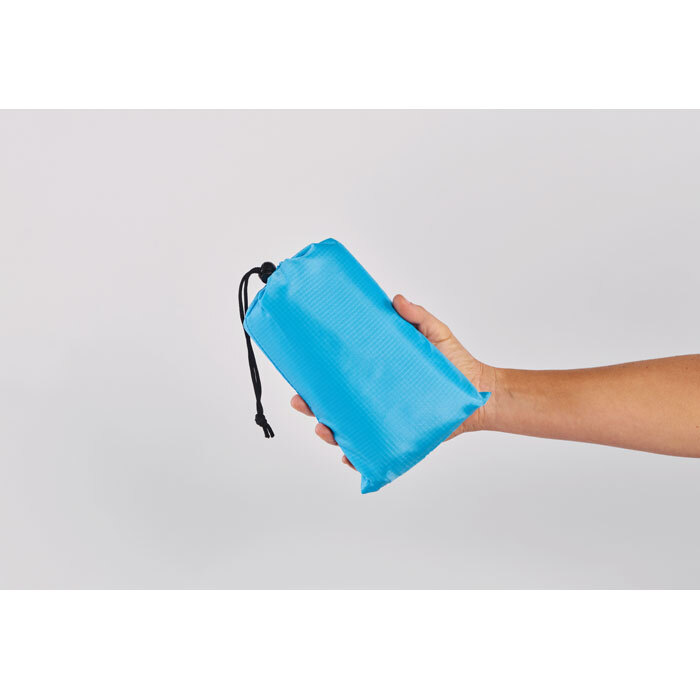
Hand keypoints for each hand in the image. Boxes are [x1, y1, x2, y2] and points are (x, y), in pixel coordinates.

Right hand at [290, 294, 494, 467]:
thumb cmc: (456, 363)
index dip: (316, 375)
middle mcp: (372, 397)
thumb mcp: (435, 333)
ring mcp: (383, 419)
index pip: (338, 374)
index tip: (301, 371)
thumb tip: (396, 299)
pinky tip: (349, 457)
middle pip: (333, 404)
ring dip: (329, 433)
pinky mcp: (398, 438)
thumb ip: (417, 316)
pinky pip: (372, 454)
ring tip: (324, 429)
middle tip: (302, 401)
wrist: (480, 393)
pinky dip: (357, 459)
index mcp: (373, 373)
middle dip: (312, 406)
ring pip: (346, 430)